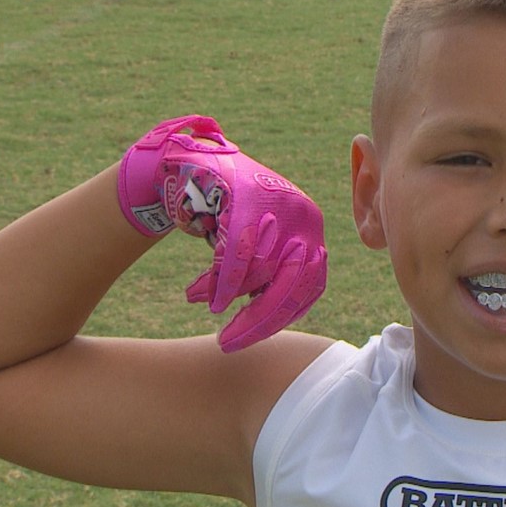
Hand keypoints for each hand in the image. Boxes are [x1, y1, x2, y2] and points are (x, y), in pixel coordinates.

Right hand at [117, 115, 327, 351]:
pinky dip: (221, 282)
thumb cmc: (228, 212)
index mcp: (312, 229)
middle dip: (257, 321)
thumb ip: (268, 277)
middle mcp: (304, 216)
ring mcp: (278, 205)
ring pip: (260, 271)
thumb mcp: (258, 245)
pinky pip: (237, 254)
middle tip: (227, 343)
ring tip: (197, 297)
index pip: (310, 287)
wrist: (193, 163)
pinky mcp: (247, 199)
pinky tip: (202, 296)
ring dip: (224, 294)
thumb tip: (264, 323)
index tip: (252, 337)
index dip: (281, 317)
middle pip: (292, 285)